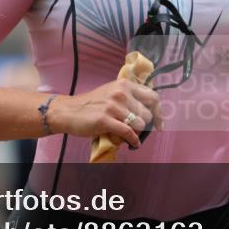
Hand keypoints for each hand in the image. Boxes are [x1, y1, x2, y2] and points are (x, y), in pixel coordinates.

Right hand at [47, 79, 162, 148]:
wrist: (68, 111)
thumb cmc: (91, 104)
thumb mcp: (111, 92)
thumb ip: (129, 97)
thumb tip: (149, 110)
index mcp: (124, 85)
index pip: (152, 97)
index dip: (159, 111)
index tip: (159, 122)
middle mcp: (121, 93)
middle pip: (147, 113)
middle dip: (145, 124)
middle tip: (140, 130)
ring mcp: (113, 106)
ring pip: (140, 123)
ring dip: (137, 132)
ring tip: (130, 134)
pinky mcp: (106, 120)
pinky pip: (129, 133)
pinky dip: (134, 140)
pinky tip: (133, 144)